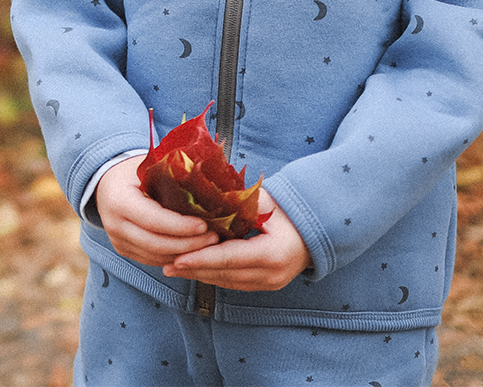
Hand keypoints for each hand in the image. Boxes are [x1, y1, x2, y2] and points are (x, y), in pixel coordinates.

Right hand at [95, 156, 220, 265]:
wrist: (106, 182)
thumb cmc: (132, 170)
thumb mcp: (148, 167)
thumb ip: (170, 176)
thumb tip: (205, 181)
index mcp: (120, 201)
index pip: (154, 220)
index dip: (180, 226)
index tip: (204, 225)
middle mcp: (115, 225)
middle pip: (156, 244)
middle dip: (188, 244)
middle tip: (213, 237)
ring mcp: (117, 241)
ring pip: (155, 257)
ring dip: (184, 254)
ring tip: (208, 245)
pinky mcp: (123, 250)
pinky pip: (151, 260)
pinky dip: (173, 257)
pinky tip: (192, 250)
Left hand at [163, 191, 309, 291]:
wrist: (317, 229)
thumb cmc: (291, 210)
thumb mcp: (266, 202)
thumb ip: (239, 202)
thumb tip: (208, 196)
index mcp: (272, 253)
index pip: (230, 258)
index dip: (202, 259)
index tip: (177, 258)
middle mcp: (271, 274)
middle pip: (224, 274)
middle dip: (193, 270)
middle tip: (166, 264)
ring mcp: (269, 284)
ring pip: (226, 282)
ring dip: (200, 275)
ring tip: (173, 268)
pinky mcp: (265, 286)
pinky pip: (233, 283)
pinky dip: (213, 275)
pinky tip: (195, 269)